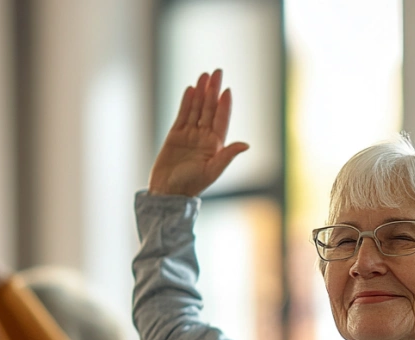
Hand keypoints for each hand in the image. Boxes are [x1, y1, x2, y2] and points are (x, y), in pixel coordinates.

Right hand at [148, 69, 249, 196]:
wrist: (168, 192)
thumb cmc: (191, 185)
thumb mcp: (212, 171)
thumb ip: (227, 156)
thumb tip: (246, 144)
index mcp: (215, 147)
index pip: (221, 121)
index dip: (224, 105)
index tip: (226, 90)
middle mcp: (204, 139)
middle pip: (210, 110)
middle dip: (213, 91)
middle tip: (217, 72)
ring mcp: (190, 136)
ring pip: (197, 109)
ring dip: (201, 93)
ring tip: (204, 75)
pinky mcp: (175, 135)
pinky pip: (182, 115)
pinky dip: (186, 102)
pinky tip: (191, 89)